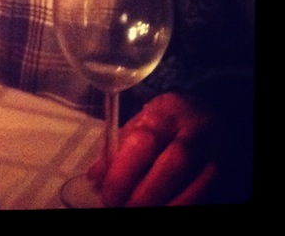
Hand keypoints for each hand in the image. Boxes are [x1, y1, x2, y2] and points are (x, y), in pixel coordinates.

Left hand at [87, 92, 234, 205]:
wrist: (213, 117)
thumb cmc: (169, 123)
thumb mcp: (142, 124)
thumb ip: (119, 149)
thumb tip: (96, 178)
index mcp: (166, 112)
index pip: (144, 140)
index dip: (124, 172)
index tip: (107, 194)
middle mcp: (196, 131)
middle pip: (172, 165)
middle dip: (144, 194)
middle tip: (122, 207)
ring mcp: (217, 156)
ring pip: (195, 189)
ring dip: (164, 206)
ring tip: (140, 213)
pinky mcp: (228, 177)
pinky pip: (205, 199)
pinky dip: (182, 206)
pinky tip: (164, 209)